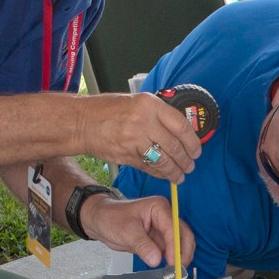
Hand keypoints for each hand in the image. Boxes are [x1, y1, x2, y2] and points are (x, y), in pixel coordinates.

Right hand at [80, 93, 202, 180]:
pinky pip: (149, 167)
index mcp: (150, 104)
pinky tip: (164, 175)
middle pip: (175, 146)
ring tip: (180, 175)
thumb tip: (180, 131)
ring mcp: (134, 139)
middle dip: (186, 160)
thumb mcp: (136, 102)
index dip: (193, 142)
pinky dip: (159, 173)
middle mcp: (144, 121)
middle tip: (190, 166)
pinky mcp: (127, 155)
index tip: (197, 150)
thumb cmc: (108, 110)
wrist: (81, 122)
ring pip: (163, 160)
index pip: (181, 125)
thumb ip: (157, 114)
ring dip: (175, 171)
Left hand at [83, 192, 193, 268]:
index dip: (175, 247)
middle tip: (178, 269)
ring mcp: (162, 229)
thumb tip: (156, 259)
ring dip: (179, 258)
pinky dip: (171, 260)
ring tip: (174, 271)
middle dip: (183, 253)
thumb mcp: (127, 232)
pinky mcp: (158, 240)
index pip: (173, 228)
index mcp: (159, 208)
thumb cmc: (111, 217)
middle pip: (183, 235)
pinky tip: (168, 269)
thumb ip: (143, 245)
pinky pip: (170, 251)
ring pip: (179, 244)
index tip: (173, 262)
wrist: (100, 220)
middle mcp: (164, 216)